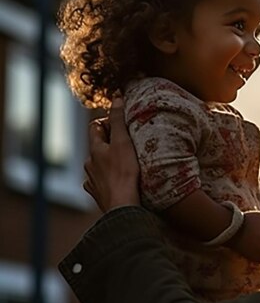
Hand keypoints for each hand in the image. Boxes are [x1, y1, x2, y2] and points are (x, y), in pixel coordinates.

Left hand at [84, 97, 140, 211]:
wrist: (122, 205)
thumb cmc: (124, 173)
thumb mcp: (123, 142)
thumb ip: (119, 120)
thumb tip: (116, 97)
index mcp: (94, 149)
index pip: (95, 127)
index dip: (107, 123)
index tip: (122, 126)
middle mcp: (89, 164)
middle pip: (97, 147)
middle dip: (109, 144)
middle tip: (127, 146)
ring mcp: (92, 180)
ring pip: (98, 165)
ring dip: (108, 163)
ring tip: (125, 165)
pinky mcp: (97, 194)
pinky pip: (99, 183)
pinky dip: (106, 180)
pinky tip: (116, 182)